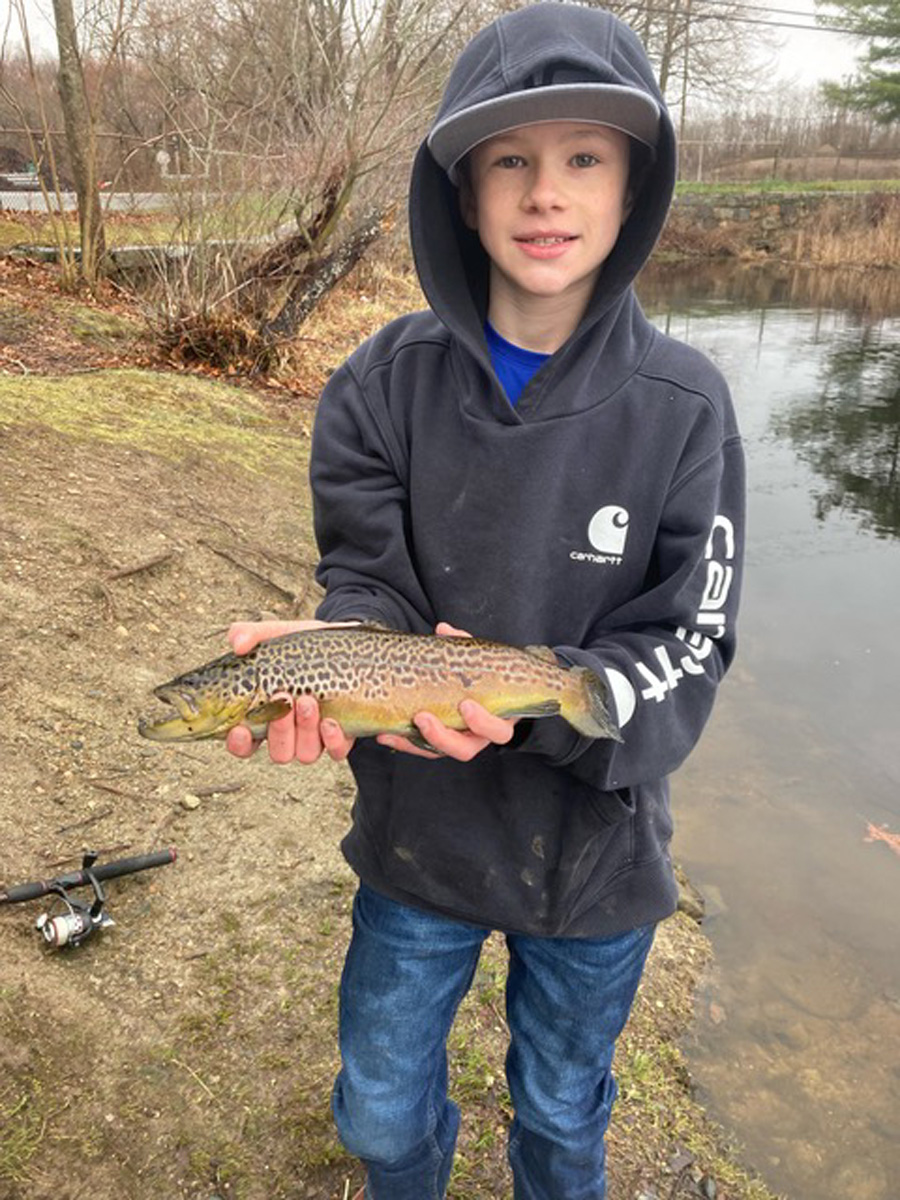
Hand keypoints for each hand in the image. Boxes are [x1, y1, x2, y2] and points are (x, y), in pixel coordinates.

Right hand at [225, 619, 357, 763]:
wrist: (351, 644)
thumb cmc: (306, 646)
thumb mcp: (278, 634)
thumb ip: (252, 635)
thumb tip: (236, 642)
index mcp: (266, 715)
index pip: (244, 743)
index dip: (239, 743)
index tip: (240, 728)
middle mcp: (290, 732)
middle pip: (278, 752)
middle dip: (279, 730)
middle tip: (283, 699)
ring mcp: (316, 736)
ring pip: (305, 754)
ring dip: (305, 732)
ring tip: (308, 701)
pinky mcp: (342, 735)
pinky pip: (336, 751)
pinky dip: (333, 741)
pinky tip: (332, 722)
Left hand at [376, 621, 515, 761]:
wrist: (482, 691)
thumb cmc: (486, 678)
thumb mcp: (481, 662)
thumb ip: (464, 646)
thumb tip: (443, 629)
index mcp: (498, 720)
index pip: (497, 730)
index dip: (482, 722)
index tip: (465, 704)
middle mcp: (478, 737)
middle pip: (465, 749)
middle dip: (442, 737)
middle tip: (423, 717)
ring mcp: (457, 742)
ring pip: (439, 752)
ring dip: (416, 741)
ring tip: (394, 730)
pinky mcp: (437, 744)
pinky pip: (421, 748)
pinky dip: (403, 742)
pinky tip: (385, 734)